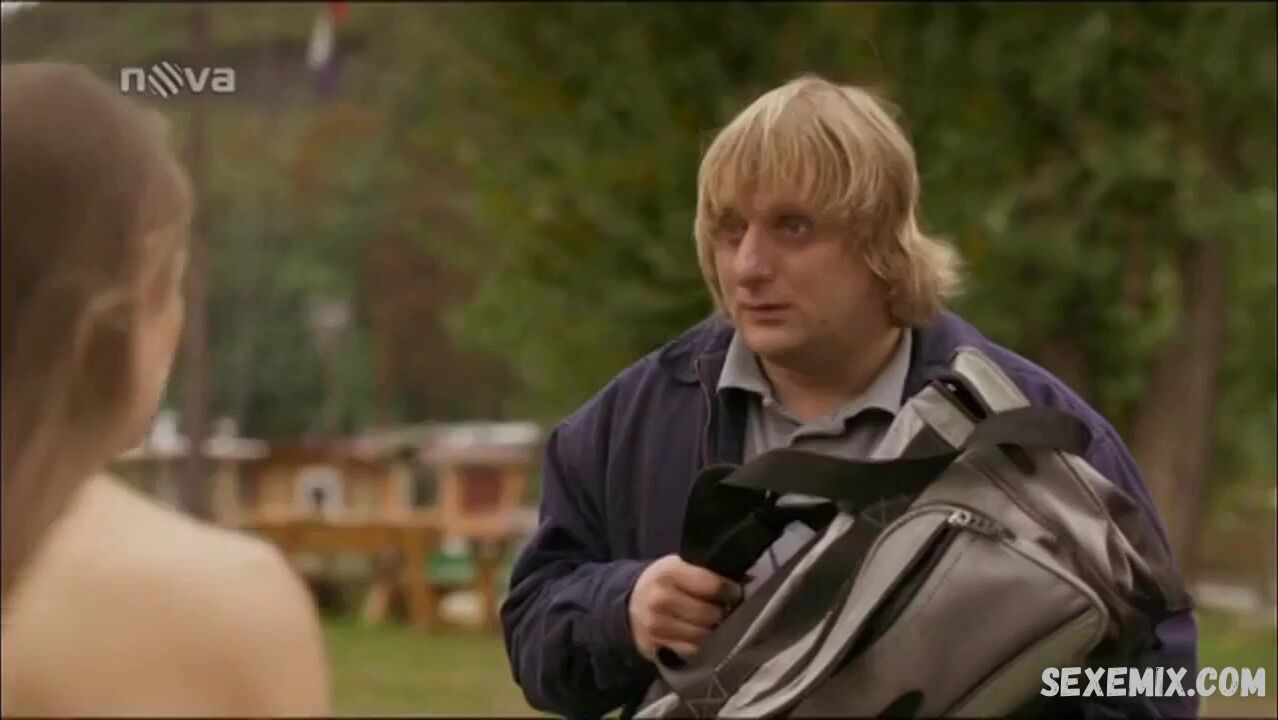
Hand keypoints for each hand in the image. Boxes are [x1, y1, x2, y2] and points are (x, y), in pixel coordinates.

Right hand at [628, 554, 742, 661]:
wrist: (629, 603)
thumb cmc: (663, 581)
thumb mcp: (679, 566)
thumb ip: (706, 571)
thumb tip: (747, 580)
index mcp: (669, 572)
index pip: (711, 585)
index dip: (730, 590)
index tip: (736, 592)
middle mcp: (661, 599)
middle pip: (708, 613)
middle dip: (722, 612)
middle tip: (726, 609)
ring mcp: (656, 625)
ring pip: (702, 635)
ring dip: (714, 630)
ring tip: (715, 622)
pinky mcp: (655, 646)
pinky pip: (692, 649)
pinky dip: (701, 643)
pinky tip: (701, 634)